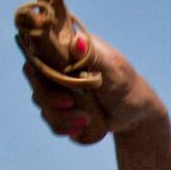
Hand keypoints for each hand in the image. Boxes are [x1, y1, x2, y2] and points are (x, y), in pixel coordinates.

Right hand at [22, 35, 164, 144]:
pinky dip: (62, 127)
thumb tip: (78, 41)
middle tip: (71, 104)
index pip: (38, 51)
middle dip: (50, 98)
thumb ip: (95, 57)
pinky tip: (80, 129)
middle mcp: (57, 66)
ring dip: (60, 116)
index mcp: (67, 49)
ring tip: (87, 121)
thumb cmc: (128, 87)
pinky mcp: (60, 107)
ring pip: (41, 102)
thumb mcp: (115, 72)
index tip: (57, 83)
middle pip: (35, 79)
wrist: (135, 114)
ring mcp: (57, 87)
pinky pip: (50, 118)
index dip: (39, 69)